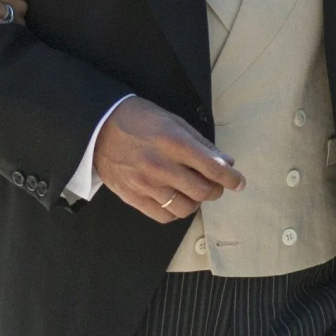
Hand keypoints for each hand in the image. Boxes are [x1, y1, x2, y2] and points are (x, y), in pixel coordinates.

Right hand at [91, 97, 246, 225]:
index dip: (231, 178)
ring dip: (195, 202)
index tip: (238, 182)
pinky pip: (163, 216)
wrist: (97, 129)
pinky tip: (175, 199)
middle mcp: (161, 166)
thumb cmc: (138, 120)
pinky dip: (175, 211)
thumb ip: (201, 144)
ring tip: (193, 192)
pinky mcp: (133, 197)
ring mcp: (145, 184)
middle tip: (214, 185)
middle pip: (202, 191)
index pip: (212, 169)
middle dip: (215, 190)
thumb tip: (225, 162)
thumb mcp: (173, 121)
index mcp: (173, 143)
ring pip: (185, 208)